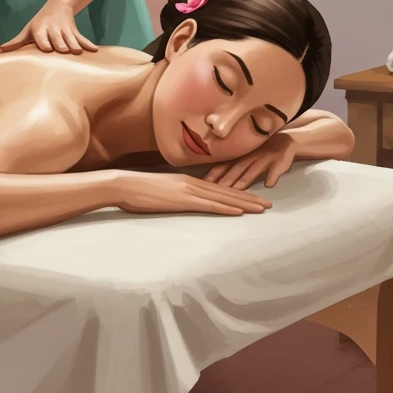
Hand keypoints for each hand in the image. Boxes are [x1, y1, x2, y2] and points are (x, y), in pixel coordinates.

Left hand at [0, 3, 97, 54]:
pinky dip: (88, 44)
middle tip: (64, 51)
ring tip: (78, 52)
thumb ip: (16, 42)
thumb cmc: (39, 24)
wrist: (57, 7)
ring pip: (71, 38)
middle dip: (61, 44)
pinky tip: (94, 50)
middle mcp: (53, 29)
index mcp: (40, 29)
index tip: (47, 48)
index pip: (42, 37)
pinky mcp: (75, 31)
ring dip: (75, 45)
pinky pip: (82, 38)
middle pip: (58, 38)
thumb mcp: (28, 31)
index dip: (45, 42)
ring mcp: (65, 30)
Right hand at [115, 171, 272, 215]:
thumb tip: (181, 202)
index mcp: (188, 181)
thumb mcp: (161, 191)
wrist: (123, 184)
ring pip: (223, 197)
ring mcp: (188, 190)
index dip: (239, 192)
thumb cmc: (137, 190)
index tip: (254, 198)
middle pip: (227, 190)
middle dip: (250, 197)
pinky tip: (239, 212)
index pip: (219, 187)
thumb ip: (174, 195)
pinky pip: (210, 204)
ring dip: (245, 203)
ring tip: (262, 209)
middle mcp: (192, 183)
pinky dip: (227, 207)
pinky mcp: (183, 199)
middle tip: (269, 204)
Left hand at [203, 132, 299, 189]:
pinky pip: (277, 169)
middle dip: (225, 180)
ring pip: (253, 170)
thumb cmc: (264, 150)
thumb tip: (213, 178)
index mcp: (241, 156)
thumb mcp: (248, 155)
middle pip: (236, 169)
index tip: (202, 184)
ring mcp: (265, 159)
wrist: (289, 141)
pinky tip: (269, 184)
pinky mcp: (280, 161)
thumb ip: (233, 165)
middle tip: (214, 190)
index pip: (223, 165)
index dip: (213, 174)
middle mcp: (251, 157)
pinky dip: (273, 176)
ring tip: (237, 190)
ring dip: (245, 180)